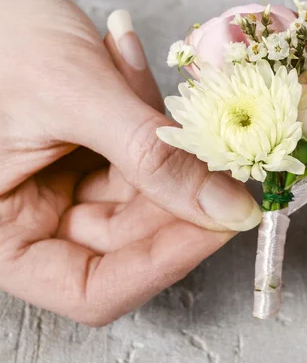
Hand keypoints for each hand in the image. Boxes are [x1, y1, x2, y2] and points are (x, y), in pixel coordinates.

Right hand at [0, 0, 260, 325]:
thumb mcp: (74, 97)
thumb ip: (153, 157)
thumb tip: (228, 209)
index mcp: (6, 235)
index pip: (94, 289)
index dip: (162, 265)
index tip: (220, 226)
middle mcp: (39, 220)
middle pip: (132, 243)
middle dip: (181, 198)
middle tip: (223, 161)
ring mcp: (67, 189)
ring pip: (148, 198)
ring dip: (169, 149)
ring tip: (150, 91)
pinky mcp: (91, 158)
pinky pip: (144, 158)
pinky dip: (154, 123)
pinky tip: (132, 72)